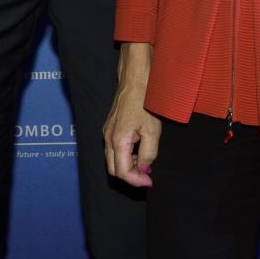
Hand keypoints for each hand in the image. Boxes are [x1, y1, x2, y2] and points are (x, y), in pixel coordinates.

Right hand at [103, 43, 159, 187]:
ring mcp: (107, 131)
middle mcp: (107, 138)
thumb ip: (148, 154)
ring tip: (146, 161)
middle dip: (131, 176)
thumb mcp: (152, 130)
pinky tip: (140, 148)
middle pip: (114, 169)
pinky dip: (126, 155)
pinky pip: (114, 148)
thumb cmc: (145, 100)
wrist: (136, 77)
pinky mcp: (111, 125)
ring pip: (113, 159)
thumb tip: (144, 169)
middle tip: (148, 175)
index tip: (150, 181)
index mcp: (117, 141)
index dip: (137, 181)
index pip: (122, 173)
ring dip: (128, 165)